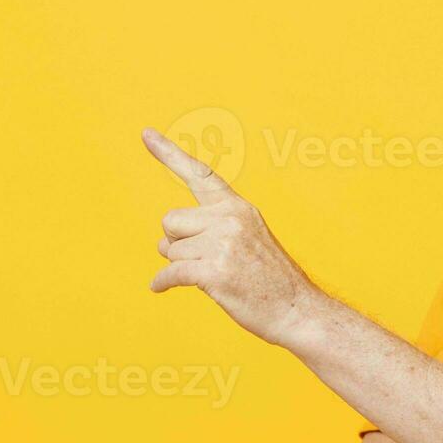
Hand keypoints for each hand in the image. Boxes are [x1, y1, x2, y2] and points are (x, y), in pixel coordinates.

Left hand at [142, 127, 323, 347]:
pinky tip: (161, 288)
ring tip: (208, 277)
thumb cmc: (270, 280)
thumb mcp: (250, 238)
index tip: (146, 133)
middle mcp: (230, 219)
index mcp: (238, 207)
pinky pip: (169, 272)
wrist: (296, 309)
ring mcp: (223, 245)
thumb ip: (214, 227)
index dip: (169, 153)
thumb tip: (165, 240)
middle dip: (175, 242)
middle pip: (170, 221)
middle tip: (200, 258)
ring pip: (169, 250)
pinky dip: (162, 282)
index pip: (200, 174)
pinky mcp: (214, 272)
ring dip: (179, 266)